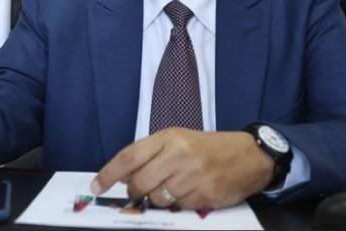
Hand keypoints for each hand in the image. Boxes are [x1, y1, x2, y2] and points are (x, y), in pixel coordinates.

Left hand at [92, 128, 274, 209]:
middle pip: (140, 183)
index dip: (108, 175)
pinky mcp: (206, 194)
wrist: (249, 155)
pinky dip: (178, 205)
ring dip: (158, 199)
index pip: (129, 157)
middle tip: (139, 192)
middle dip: (135, 192)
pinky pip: (179, 208)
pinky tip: (189, 192)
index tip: (96, 187)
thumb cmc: (209, 147)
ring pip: (157, 199)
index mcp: (169, 137)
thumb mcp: (178, 140)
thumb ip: (150, 154)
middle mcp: (180, 154)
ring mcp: (194, 176)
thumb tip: (121, 177)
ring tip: (172, 188)